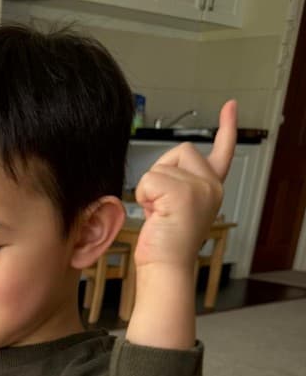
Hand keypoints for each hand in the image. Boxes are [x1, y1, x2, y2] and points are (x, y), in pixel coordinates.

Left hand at [134, 100, 236, 269]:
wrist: (165, 268)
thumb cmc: (164, 246)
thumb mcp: (174, 209)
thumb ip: (177, 186)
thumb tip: (160, 176)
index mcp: (211, 188)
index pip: (222, 152)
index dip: (227, 128)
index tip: (230, 107)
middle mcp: (211, 185)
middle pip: (181, 149)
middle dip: (162, 171)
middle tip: (162, 203)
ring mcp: (200, 188)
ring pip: (162, 165)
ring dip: (151, 188)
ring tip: (159, 214)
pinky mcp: (183, 193)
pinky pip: (150, 178)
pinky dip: (144, 195)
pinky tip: (155, 214)